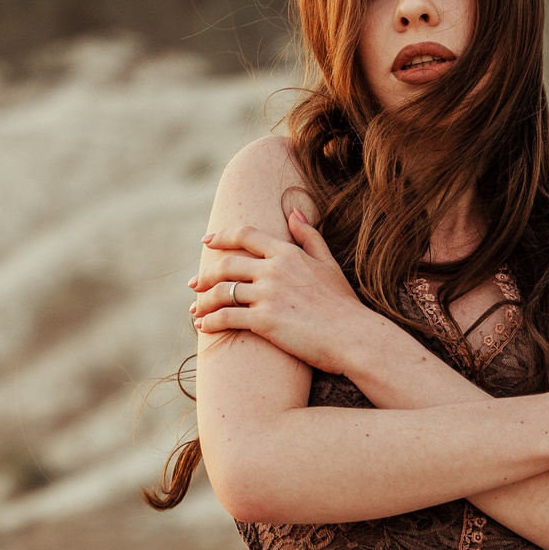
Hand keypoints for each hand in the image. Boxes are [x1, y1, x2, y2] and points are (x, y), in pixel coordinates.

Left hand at [190, 205, 386, 377]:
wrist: (355, 337)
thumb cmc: (344, 304)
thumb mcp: (328, 263)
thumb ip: (308, 237)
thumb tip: (293, 212)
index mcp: (287, 253)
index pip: (246, 235)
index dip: (222, 236)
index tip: (207, 241)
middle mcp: (274, 270)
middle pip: (226, 264)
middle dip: (205, 274)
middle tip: (194, 283)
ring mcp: (268, 295)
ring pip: (222, 291)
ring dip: (203, 301)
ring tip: (196, 310)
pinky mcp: (265, 321)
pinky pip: (227, 317)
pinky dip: (210, 321)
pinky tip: (204, 327)